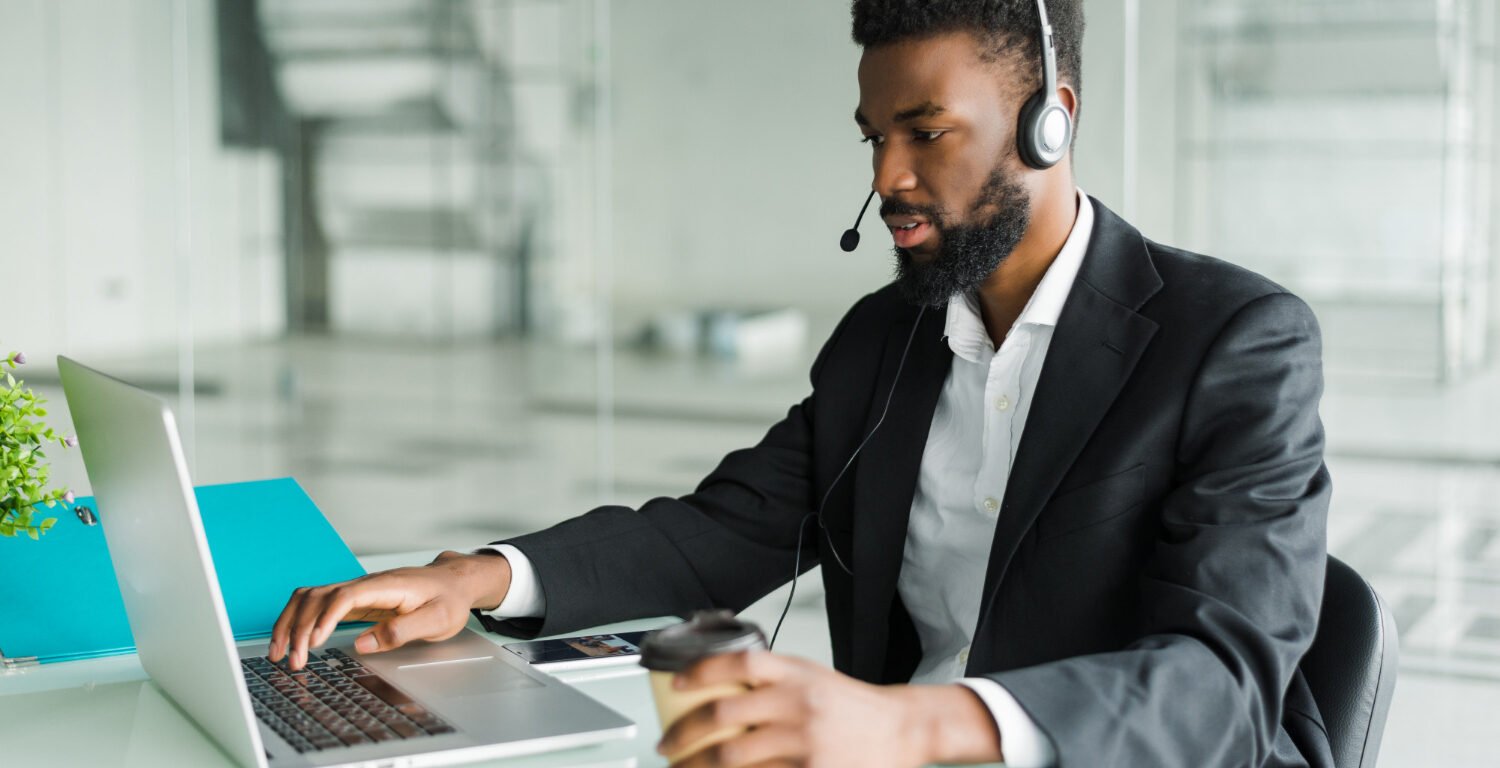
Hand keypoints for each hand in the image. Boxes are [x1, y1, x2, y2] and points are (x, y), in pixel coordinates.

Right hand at [267, 550, 510, 669]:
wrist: (455, 582)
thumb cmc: (448, 600)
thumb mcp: (438, 620)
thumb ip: (402, 630)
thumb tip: (364, 643)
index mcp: (387, 586)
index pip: (345, 596)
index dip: (326, 618)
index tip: (315, 643)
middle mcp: (366, 584)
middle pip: (319, 596)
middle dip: (300, 628)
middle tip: (295, 662)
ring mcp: (357, 589)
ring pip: (311, 597)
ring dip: (291, 623)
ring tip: (280, 654)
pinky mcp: (353, 599)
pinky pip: (316, 604)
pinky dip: (298, 620)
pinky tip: (291, 640)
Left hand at [658, 651, 1001, 766]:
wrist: (900, 731)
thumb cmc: (853, 707)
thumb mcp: (812, 677)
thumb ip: (772, 682)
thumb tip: (715, 691)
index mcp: (796, 673)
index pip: (739, 664)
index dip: (701, 671)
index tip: (676, 684)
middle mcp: (798, 703)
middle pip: (723, 715)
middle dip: (684, 734)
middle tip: (666, 744)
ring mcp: (804, 742)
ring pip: (733, 756)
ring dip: (698, 765)